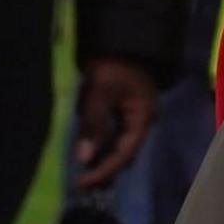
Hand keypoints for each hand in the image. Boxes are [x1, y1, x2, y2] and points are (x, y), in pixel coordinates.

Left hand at [71, 54, 160, 189]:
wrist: (120, 40)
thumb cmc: (112, 66)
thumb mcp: (99, 94)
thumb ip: (92, 126)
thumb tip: (83, 159)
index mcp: (142, 119)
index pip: (123, 155)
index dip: (102, 171)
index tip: (81, 182)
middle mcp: (142, 122)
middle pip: (124, 154)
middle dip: (103, 168)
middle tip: (81, 182)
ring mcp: (135, 117)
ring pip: (119, 146)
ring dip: (102, 157)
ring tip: (83, 171)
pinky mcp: (126, 111)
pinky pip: (115, 134)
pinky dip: (102, 144)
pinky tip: (88, 149)